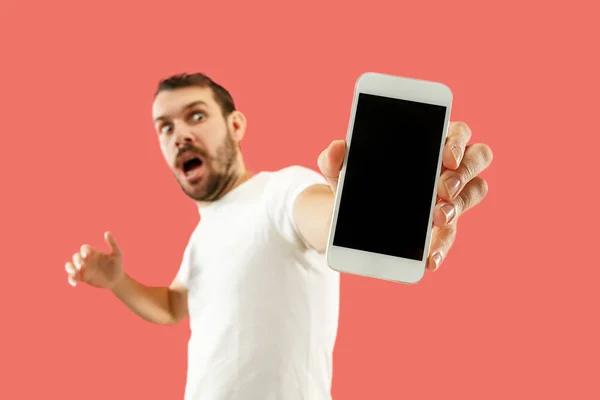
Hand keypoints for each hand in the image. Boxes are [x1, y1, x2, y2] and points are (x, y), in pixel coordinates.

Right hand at [65, 231, 124, 288]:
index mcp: (93, 253)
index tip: (86, 256)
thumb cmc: (117, 265)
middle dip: (76, 260)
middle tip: (80, 266)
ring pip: (70, 266)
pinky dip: (70, 279)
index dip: (83, 251)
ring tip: (73, 272)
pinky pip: (72, 277)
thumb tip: (107, 232)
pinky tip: (74, 284)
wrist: (116, 280)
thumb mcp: (117, 254)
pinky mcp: (82, 277)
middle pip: (76, 256)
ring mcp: (83, 268)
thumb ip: (112, 244)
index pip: (84, 248)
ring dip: (69, 268)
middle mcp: (87, 260)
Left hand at [318, 121, 492, 272]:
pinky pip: (451, 234)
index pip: (456, 131)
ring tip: (439, 218)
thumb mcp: (338, 171)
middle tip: (442, 190)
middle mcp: (447, 165)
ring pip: (475, 192)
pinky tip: (430, 258)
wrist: (345, 217)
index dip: (457, 141)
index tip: (445, 156)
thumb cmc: (354, 181)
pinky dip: (443, 246)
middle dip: (463, 174)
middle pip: (477, 158)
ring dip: (460, 205)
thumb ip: (334, 158)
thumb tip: (336, 149)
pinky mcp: (442, 227)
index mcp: (428, 141)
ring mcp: (449, 196)